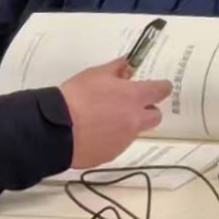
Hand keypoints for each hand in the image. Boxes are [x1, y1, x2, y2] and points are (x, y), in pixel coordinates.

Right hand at [58, 58, 172, 170]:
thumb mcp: (96, 74)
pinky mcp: (111, 155)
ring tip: (103, 120)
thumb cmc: (76, 98)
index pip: (162, 90)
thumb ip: (117, 68)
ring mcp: (124, 140)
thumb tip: (129, 64)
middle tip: (130, 105)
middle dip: (147, 110)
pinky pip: (117, 145)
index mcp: (134, 97)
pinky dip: (111, 139)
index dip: (160, 87)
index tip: (156, 86)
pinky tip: (94, 134)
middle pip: (155, 116)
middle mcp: (135, 120)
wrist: (56, 129)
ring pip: (135, 131)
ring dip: (127, 125)